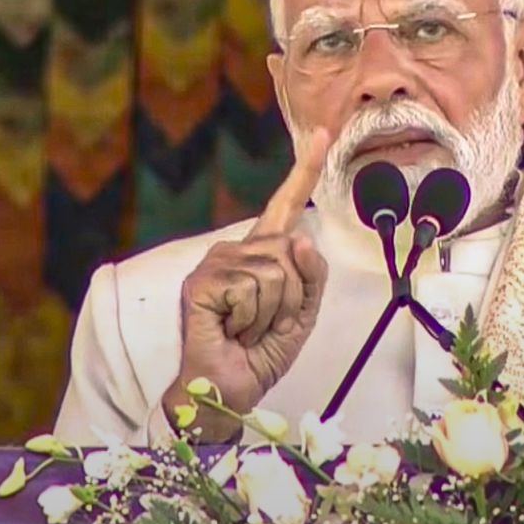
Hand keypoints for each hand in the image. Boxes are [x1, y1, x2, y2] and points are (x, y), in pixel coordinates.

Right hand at [163, 129, 330, 439]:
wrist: (228, 390)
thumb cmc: (260, 352)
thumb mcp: (303, 314)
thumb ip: (312, 276)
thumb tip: (300, 237)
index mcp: (262, 252)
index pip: (287, 204)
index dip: (305, 169)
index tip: (323, 133)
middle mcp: (237, 249)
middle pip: (292, 250)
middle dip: (293, 297)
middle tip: (265, 324)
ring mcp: (216, 263)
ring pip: (276, 272)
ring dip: (272, 312)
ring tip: (247, 329)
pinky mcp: (201, 281)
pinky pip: (253, 288)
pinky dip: (252, 318)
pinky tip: (232, 329)